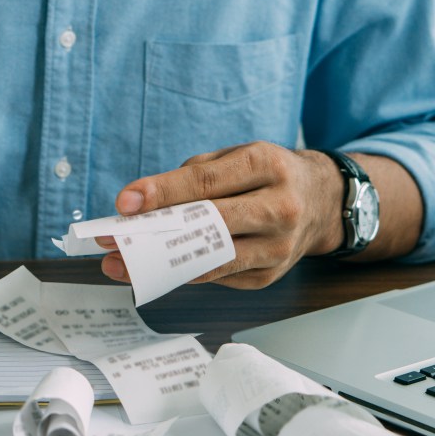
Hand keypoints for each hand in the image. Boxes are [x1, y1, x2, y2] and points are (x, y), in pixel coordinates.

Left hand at [98, 142, 344, 288]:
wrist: (322, 202)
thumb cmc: (265, 176)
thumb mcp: (235, 157)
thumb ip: (190, 176)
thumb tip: (140, 207)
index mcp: (268, 165)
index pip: (206, 182)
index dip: (162, 193)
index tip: (124, 203)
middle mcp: (279, 208)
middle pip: (208, 226)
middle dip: (154, 235)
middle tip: (113, 242)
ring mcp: (277, 248)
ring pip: (210, 262)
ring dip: (160, 266)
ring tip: (121, 266)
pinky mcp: (268, 276)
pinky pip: (216, 278)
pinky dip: (182, 274)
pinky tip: (154, 271)